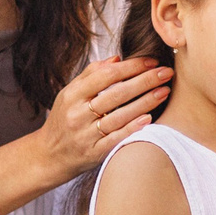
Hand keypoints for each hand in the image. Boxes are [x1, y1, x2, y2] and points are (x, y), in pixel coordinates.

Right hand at [34, 55, 171, 178]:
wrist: (49, 156)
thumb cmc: (64, 120)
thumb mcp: (69, 94)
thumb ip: (91, 75)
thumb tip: (117, 58)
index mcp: (72, 95)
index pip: (106, 75)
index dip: (131, 66)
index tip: (151, 61)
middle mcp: (78, 114)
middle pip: (116, 94)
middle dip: (144, 81)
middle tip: (166, 72)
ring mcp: (86, 135)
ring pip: (120, 116)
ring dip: (145, 102)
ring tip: (164, 91)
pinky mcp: (94, 153)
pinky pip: (116, 138)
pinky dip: (133, 127)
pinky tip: (150, 118)